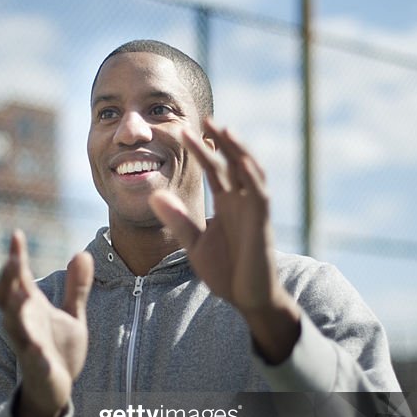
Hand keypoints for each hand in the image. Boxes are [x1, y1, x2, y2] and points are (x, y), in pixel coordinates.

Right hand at [0, 231, 93, 416]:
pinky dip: (34, 352)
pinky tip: (38, 347)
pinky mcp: (37, 367)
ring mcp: (27, 344)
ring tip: (20, 294)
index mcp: (31, 307)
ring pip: (13, 325)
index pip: (17, 277)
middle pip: (5, 297)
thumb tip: (82, 253)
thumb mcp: (72, 316)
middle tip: (12, 260)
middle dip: (7, 279)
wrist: (56, 390)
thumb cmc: (58, 349)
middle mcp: (24, 322)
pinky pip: (32, 359)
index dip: (15, 256)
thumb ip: (76, 287)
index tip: (16, 234)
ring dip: (14, 310)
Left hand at [149, 119, 300, 363]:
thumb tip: (154, 195)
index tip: (182, 131)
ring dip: (237, 150)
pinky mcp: (263, 223)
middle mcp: (242, 201)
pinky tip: (241, 162)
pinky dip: (252, 176)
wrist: (248, 299)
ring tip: (222, 129)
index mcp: (226, 204)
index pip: (213, 169)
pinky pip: (259, 195)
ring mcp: (254, 210)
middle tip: (203, 117)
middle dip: (219, 140)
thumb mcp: (195, 243)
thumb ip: (177, 219)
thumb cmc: (226, 271)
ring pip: (249, 171)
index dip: (200, 150)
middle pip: (231, 162)